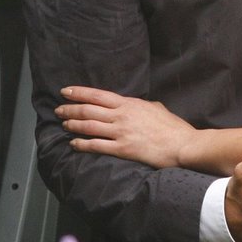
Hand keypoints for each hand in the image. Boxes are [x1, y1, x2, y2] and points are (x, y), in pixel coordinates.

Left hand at [58, 86, 192, 168]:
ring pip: (89, 126)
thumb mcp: (157, 108)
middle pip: (88, 110)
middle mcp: (122, 116)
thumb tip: (141, 105)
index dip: (79, 93)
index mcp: (129, 104)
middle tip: (58, 110)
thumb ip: (144, 106)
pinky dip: (82, 144)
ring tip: (64, 125)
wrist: (183, 145)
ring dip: (73, 125)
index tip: (65, 92)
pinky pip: (97, 145)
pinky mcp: (123, 149)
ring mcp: (121, 132)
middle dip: (70, 109)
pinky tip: (74, 144)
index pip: (97, 95)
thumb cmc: (173, 128)